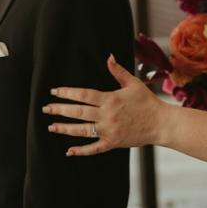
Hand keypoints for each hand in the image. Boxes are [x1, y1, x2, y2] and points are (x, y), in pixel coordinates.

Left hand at [42, 54, 163, 154]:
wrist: (161, 123)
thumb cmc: (147, 102)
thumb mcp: (133, 84)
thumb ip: (118, 71)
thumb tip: (109, 57)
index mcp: (110, 99)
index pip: (83, 95)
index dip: (67, 93)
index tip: (54, 92)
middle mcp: (107, 115)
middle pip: (78, 112)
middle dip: (60, 110)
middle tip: (46, 108)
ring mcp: (109, 131)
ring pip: (82, 130)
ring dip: (65, 128)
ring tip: (51, 126)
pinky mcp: (113, 143)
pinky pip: (94, 148)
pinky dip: (81, 151)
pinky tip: (69, 151)